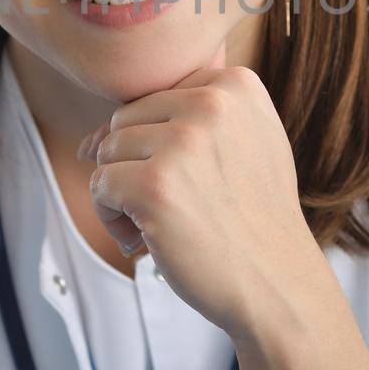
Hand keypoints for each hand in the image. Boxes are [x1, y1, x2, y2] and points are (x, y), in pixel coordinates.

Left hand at [77, 38, 324, 341]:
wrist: (278, 283)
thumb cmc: (253, 220)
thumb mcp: (245, 144)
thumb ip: (184, 122)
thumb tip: (90, 141)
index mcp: (237, 85)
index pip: (157, 97)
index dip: (159, 146)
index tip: (192, 181)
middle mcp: (212, 104)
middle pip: (126, 120)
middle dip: (134, 167)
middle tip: (171, 207)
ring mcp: (182, 144)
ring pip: (108, 151)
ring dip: (120, 193)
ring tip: (158, 223)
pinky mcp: (154, 185)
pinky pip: (99, 185)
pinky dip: (111, 217)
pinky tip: (143, 238)